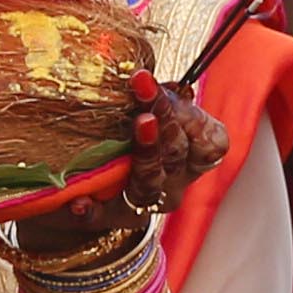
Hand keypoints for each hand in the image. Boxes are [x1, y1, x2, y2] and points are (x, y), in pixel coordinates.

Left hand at [6, 74, 228, 260]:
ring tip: (138, 124)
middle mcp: (174, 183)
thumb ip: (155, 98)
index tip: (180, 92)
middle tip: (145, 86)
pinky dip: (92, 209)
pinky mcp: (110, 218)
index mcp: (191, 157)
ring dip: (145, 153)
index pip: (212, 144)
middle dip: (165, 117)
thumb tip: (147, 74)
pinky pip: (103, 216)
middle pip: (176, 154)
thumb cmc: (129, 142)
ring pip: (150, 184)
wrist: (88, 190)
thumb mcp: (150, 115)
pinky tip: (80, 201)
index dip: (198, 120)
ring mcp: (144, 204)